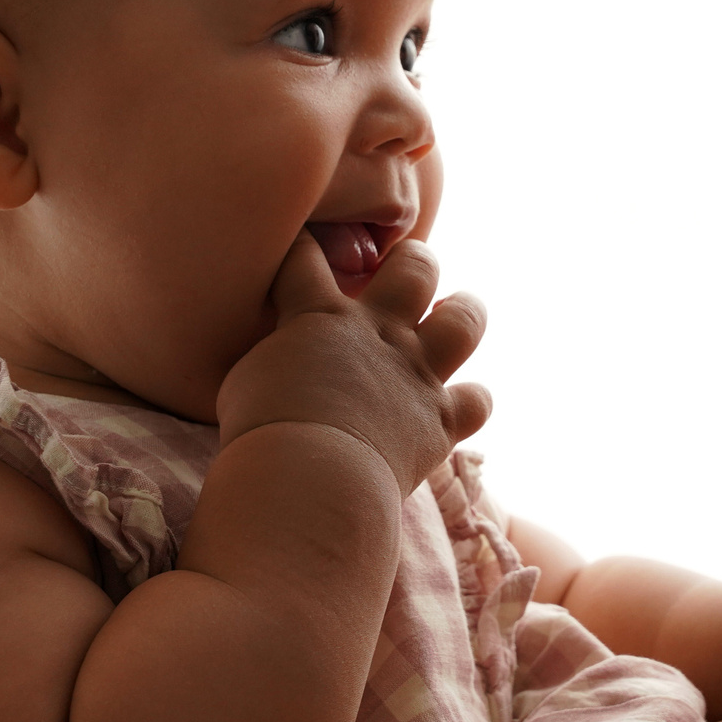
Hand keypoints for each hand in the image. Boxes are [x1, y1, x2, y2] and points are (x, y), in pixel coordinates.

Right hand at [215, 231, 490, 493]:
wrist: (308, 476)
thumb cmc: (260, 431)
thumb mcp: (243, 381)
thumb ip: (270, 357)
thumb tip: (275, 360)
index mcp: (318, 314)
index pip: (308, 255)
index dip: (305, 244)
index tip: (302, 246)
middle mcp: (377, 332)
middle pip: (415, 268)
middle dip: (413, 262)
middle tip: (402, 275)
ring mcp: (415, 372)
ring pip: (464, 320)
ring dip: (465, 312)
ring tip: (453, 311)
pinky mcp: (440, 419)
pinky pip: (477, 400)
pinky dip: (470, 401)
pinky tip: (457, 404)